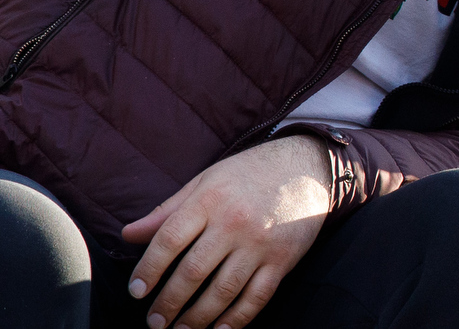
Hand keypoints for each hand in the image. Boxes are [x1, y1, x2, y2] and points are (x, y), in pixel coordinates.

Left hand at [122, 135, 331, 328]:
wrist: (308, 167)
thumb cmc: (249, 174)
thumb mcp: (206, 181)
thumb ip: (168, 210)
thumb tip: (128, 235)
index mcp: (211, 200)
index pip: (169, 240)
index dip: (148, 269)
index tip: (136, 291)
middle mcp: (235, 222)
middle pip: (193, 271)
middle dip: (168, 303)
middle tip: (154, 322)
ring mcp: (261, 244)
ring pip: (223, 291)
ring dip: (197, 317)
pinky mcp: (282, 260)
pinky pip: (256, 297)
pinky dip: (236, 319)